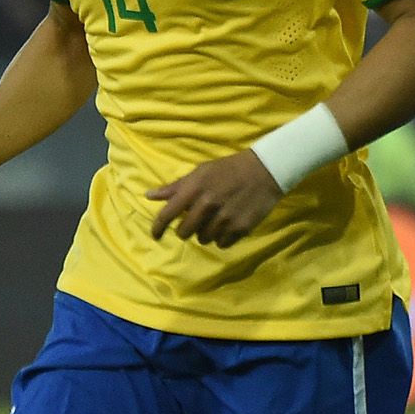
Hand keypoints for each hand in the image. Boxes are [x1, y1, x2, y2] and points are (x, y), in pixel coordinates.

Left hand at [146, 150, 283, 246]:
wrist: (265, 170)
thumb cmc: (228, 169)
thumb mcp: (200, 172)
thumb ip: (175, 187)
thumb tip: (149, 195)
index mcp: (195, 189)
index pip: (168, 214)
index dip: (157, 228)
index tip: (155, 235)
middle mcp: (208, 205)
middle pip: (185, 232)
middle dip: (186, 230)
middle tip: (194, 222)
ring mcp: (225, 218)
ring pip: (203, 239)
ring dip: (205, 233)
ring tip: (214, 220)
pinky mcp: (241, 228)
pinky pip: (221, 244)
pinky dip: (221, 238)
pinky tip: (227, 226)